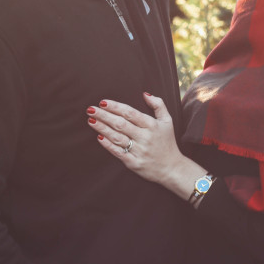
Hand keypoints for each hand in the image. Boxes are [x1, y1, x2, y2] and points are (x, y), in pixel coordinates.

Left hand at [88, 93, 203, 196]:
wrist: (172, 168)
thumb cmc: (167, 143)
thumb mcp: (167, 121)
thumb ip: (158, 105)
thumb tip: (145, 94)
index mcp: (152, 125)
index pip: (130, 113)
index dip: (115, 107)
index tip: (103, 102)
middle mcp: (145, 137)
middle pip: (120, 124)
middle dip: (104, 115)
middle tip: (91, 109)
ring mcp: (139, 151)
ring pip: (117, 137)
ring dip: (102, 128)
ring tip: (91, 120)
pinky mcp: (134, 163)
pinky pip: (119, 153)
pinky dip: (108, 145)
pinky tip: (99, 137)